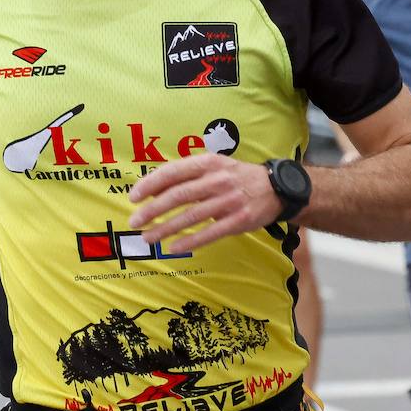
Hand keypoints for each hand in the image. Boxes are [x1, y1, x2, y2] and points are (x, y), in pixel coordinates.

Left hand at [128, 154, 282, 253]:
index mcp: (208, 162)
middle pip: (177, 196)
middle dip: (152, 210)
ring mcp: (228, 201)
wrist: (277, 187)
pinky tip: (173, 248)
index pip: (172, 172)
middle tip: (135, 222)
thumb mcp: (215, 164)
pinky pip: (209, 233)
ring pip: (190, 216)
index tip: (133, 197)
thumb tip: (154, 186)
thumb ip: (189, 173)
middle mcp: (217, 180)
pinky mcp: (238, 220)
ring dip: (165, 228)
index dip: (150, 184)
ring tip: (148, 237)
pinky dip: (190, 241)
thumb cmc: (237, 176)